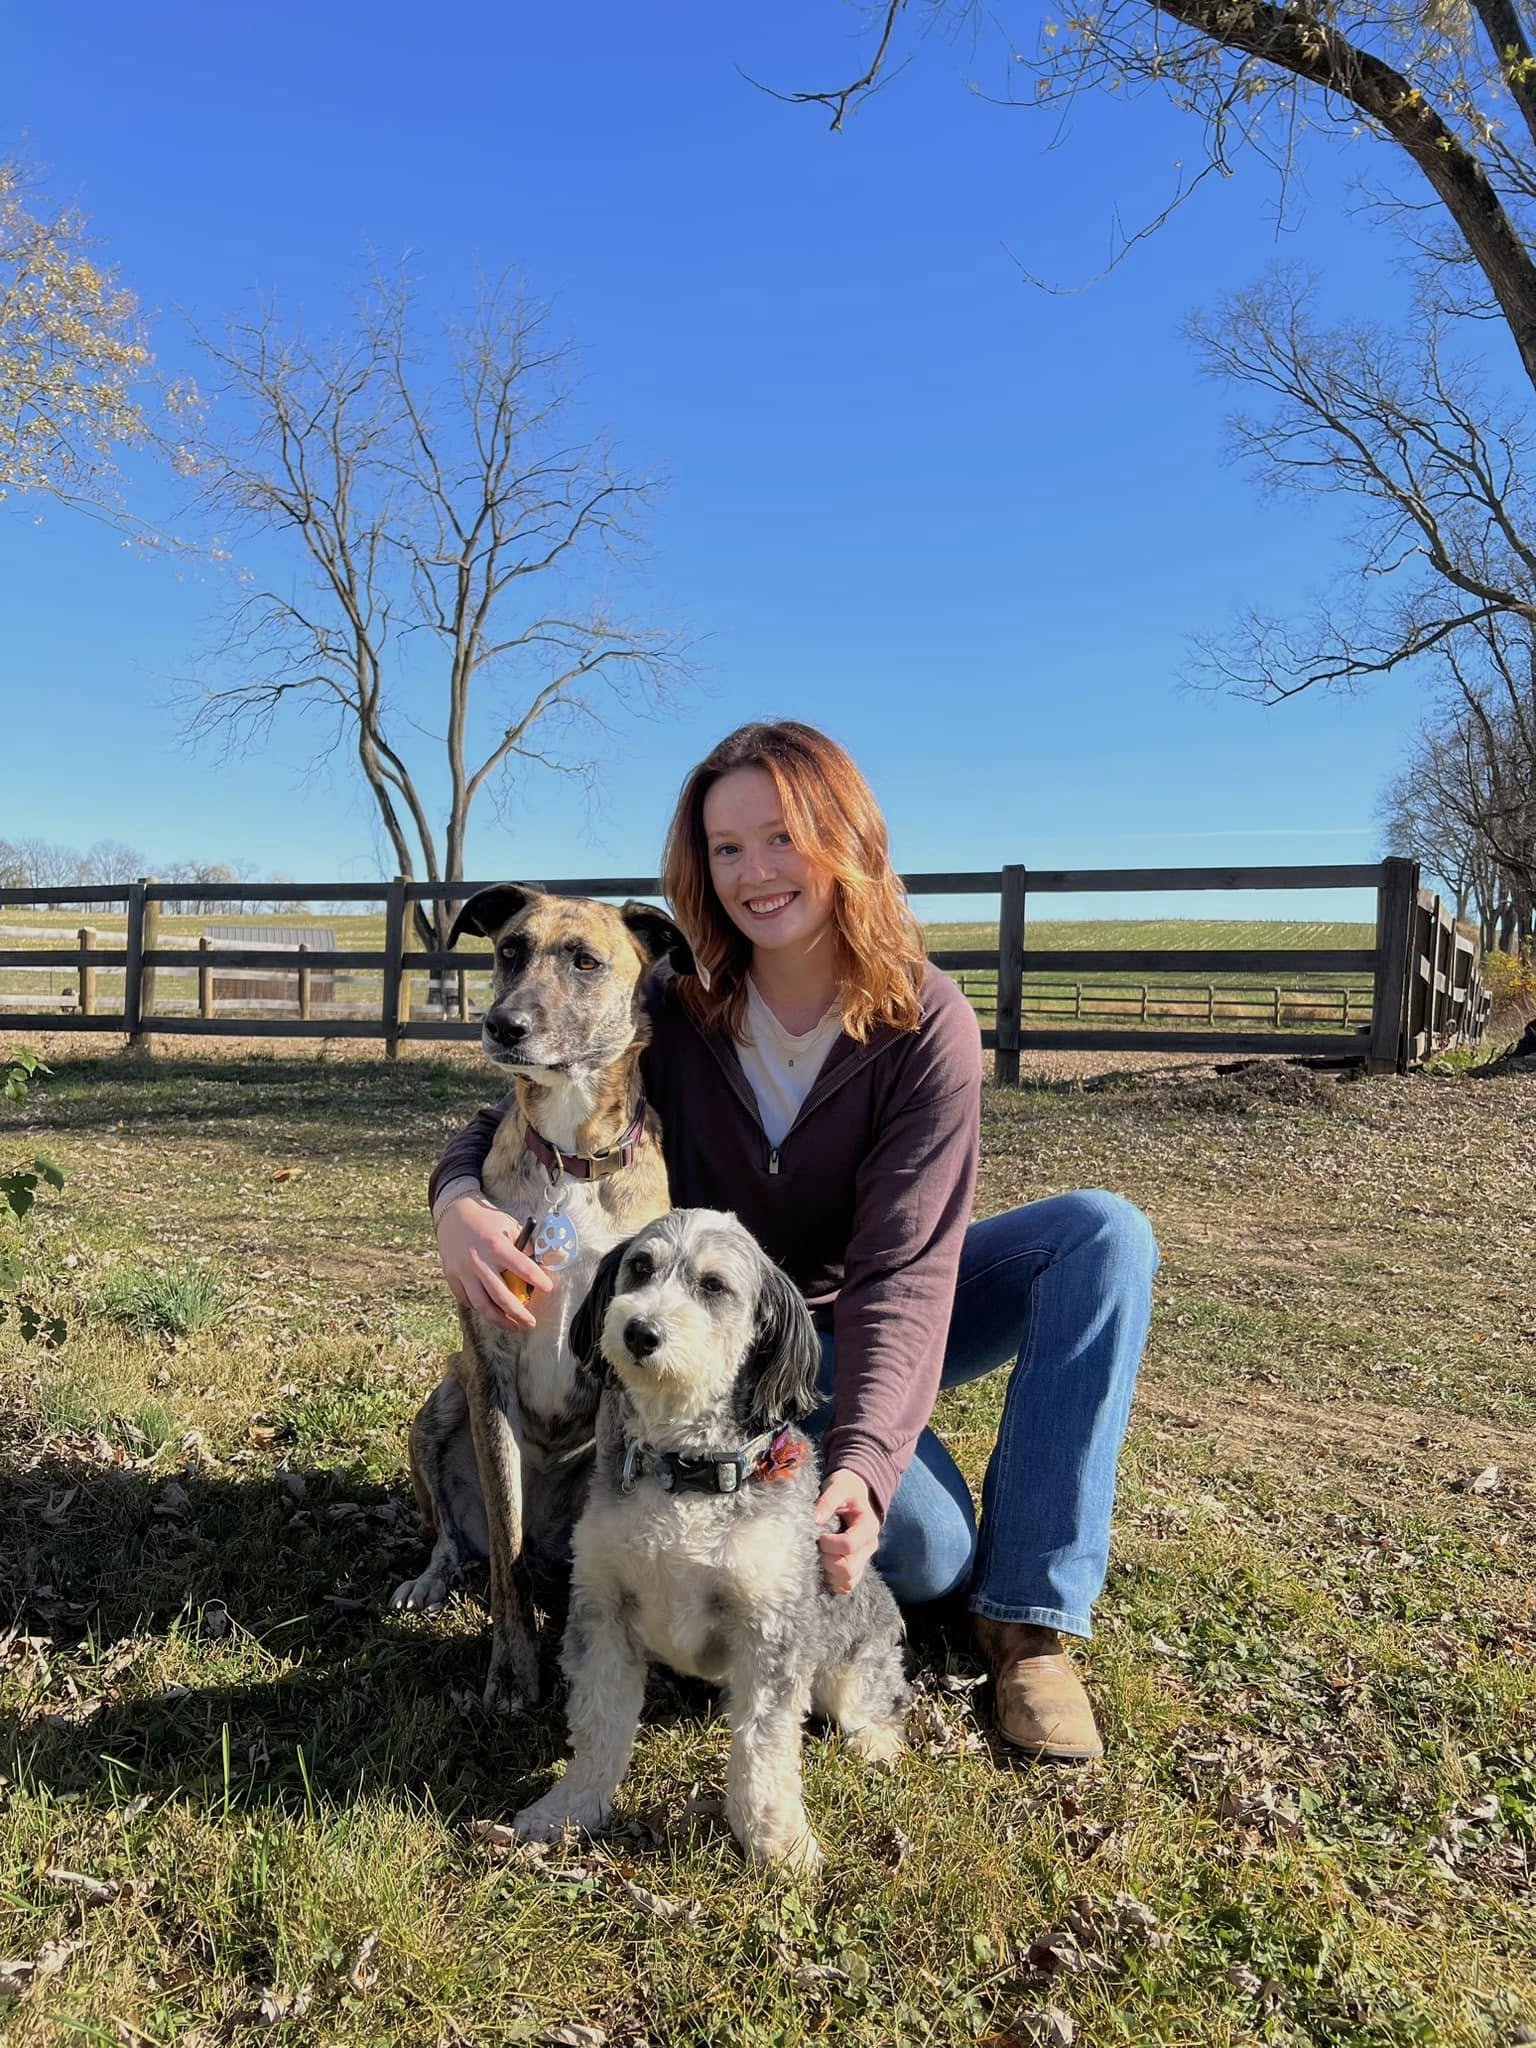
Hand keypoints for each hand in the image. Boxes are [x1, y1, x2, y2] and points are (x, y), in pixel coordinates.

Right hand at [436, 1194, 553, 1330]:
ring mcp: (463, 1271)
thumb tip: (536, 1265)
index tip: (548, 1288)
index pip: (523, 1268)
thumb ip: (523, 1245)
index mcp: (496, 1246)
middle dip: (519, 1313)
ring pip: (482, 1304)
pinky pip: (466, 1299)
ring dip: (499, 1319)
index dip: (538, 1280)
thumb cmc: (485, 1221)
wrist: (454, 1215)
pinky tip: (491, 1311)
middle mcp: (479, 1262)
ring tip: (513, 1326)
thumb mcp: (509, 1226)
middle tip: (531, 1322)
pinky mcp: (452, 1277)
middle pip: (501, 1296)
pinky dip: (480, 1308)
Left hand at [814, 1469, 879, 1595]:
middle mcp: (869, 1546)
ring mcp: (864, 1559)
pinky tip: (824, 1566)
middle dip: (827, 1560)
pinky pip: (846, 1586)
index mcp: (868, 1526)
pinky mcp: (856, 1567)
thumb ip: (828, 1500)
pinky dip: (833, 1581)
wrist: (854, 1492)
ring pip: (848, 1581)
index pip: (849, 1545)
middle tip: (817, 1548)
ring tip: (820, 1556)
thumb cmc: (846, 1487)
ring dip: (829, 1573)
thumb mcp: (838, 1486)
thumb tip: (815, 1518)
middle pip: (848, 1568)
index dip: (830, 1544)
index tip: (819, 1535)